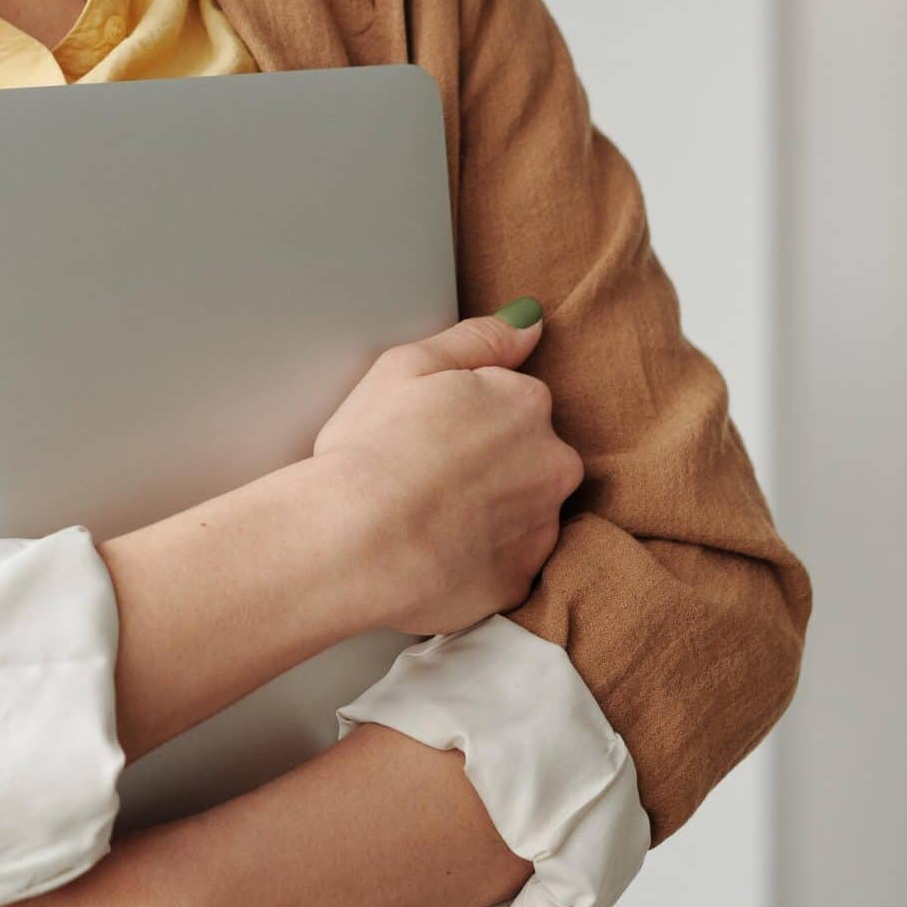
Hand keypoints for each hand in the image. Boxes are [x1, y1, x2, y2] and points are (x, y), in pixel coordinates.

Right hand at [310, 305, 583, 635]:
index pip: (515, 401)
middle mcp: (551, 465)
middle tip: (425, 475)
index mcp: (525, 404)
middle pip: (530, 457)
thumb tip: (530, 321)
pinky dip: (476, 561)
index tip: (427, 432)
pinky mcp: (518, 585)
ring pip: (521, 513)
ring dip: (487, 514)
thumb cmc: (373, 448)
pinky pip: (502, 565)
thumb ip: (478, 338)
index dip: (466, 416)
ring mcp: (540, 529)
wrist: (355, 542)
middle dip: (490, 465)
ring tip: (425, 518)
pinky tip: (431, 554)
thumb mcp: (408, 365)